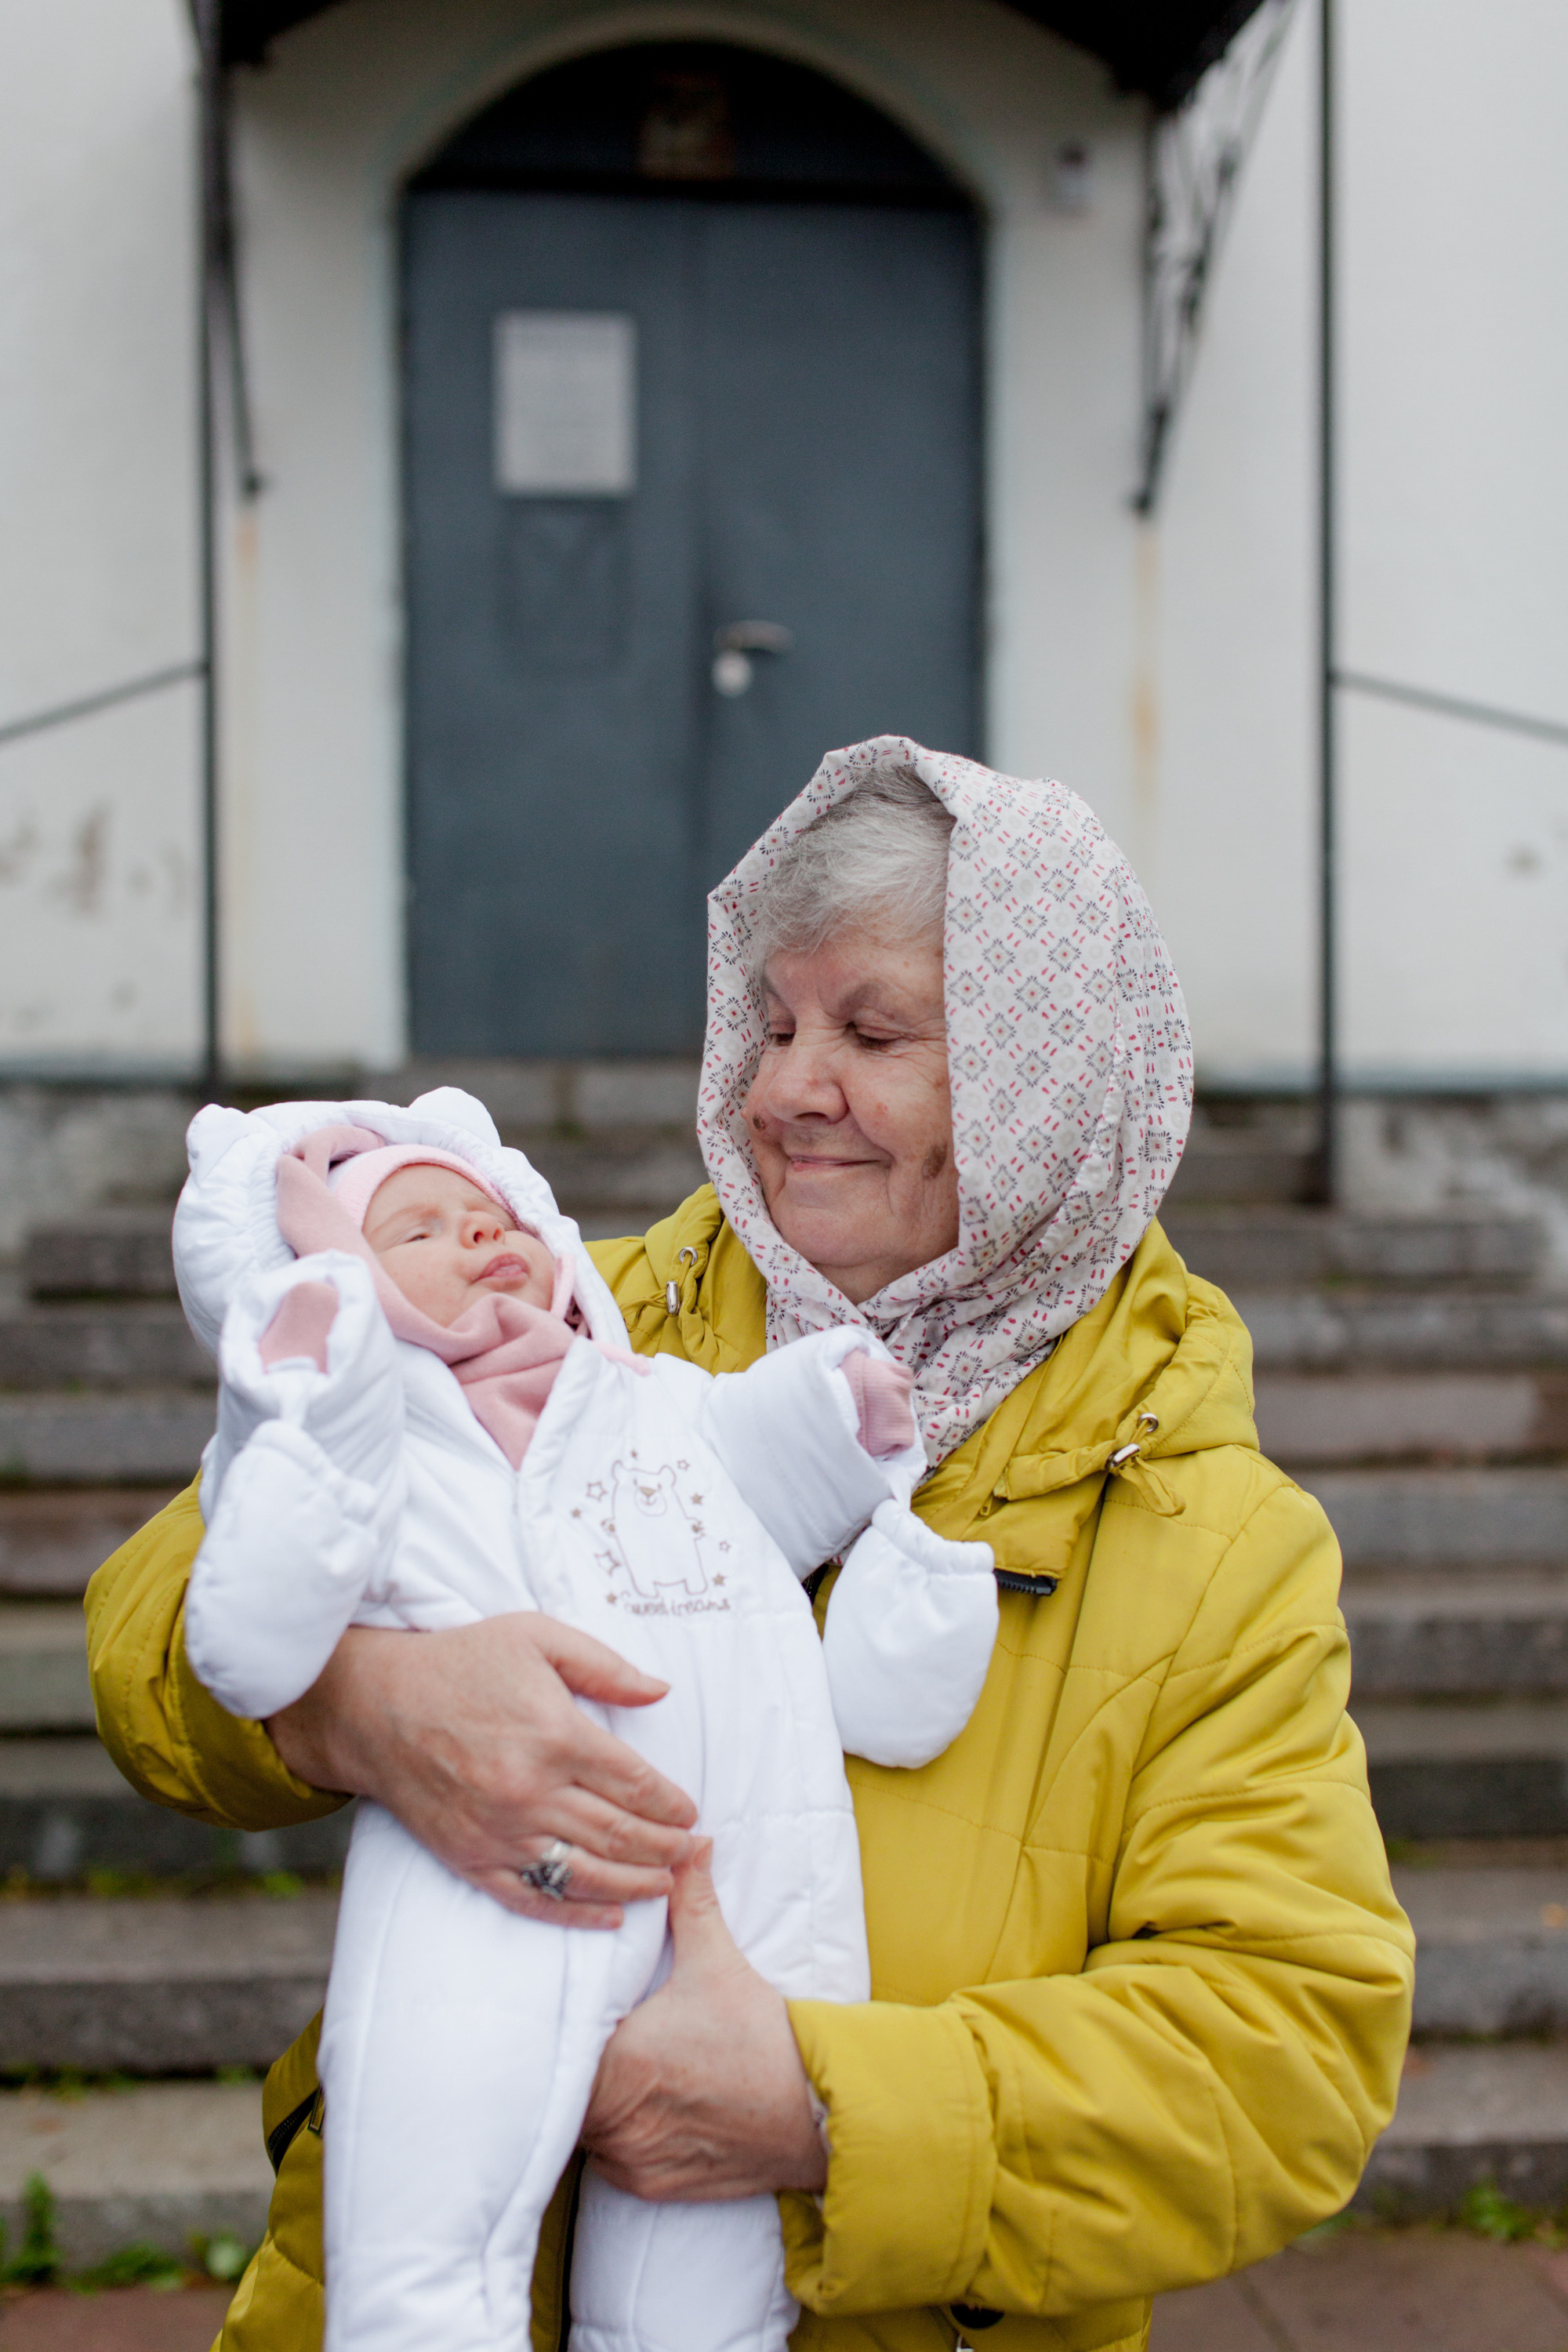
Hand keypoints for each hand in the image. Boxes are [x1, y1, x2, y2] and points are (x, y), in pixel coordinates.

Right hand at [267, 1614, 696, 1926]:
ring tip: (667, 1886)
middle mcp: (531, 1791)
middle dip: (664, 1848)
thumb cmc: (460, 1663)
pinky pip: (532, 1899)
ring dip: (635, 1884)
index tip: (691, 1813)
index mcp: (555, 1736)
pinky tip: (610, 1915)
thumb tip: (661, 1692)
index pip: (634, 1783)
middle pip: (618, 1834)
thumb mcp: (537, 1636)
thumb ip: (604, 1666)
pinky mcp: (470, 1857)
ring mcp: (499, 1831)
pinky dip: (575, 1914)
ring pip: (584, 1873)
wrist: (375, 1704)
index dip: (671, 1804)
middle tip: (692, 1853)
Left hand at [582, 1842, 826, 2199]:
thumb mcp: (720, 1963)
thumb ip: (690, 1901)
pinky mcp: (651, 2187)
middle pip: (566, 2093)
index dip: (557, 2035)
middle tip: (593, 2039)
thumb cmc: (763, 2037)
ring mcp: (632, 2158)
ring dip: (595, 2106)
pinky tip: (642, 2110)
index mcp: (621, 2063)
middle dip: (576, 2068)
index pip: (557, 2053)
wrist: (815, 2112)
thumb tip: (688, 1843)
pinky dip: (618, 2140)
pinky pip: (609, 2163)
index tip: (567, 2018)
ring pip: (584, 2130)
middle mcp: (617, 2119)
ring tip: (616, 2072)